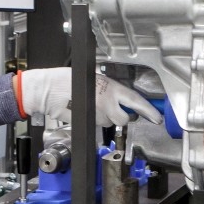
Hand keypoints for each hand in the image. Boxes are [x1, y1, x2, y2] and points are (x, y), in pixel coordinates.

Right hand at [16, 69, 162, 126]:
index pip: (136, 101)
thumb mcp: (93, 78)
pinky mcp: (88, 123)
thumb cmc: (65, 80)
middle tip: (115, 111)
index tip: (157, 116)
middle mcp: (107, 102)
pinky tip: (85, 111)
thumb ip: (109, 88)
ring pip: (109, 122)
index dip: (148, 110)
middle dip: (122, 117)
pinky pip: (97, 125)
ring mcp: (97, 114)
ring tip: (93, 106)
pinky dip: (94, 120)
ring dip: (105, 118)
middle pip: (124, 118)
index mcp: (111, 87)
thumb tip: (120, 97)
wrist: (47, 90)